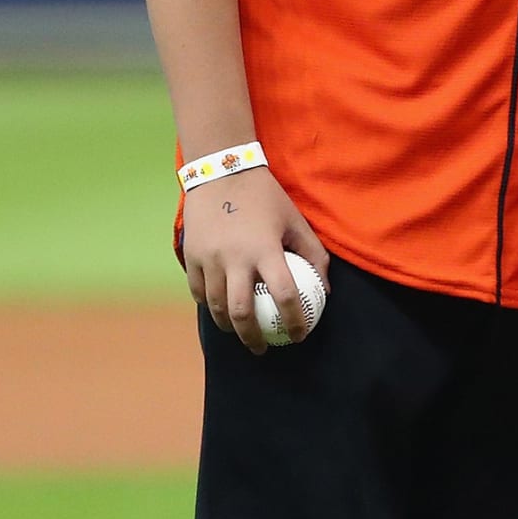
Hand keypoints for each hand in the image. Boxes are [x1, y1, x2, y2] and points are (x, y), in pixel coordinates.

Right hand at [182, 168, 329, 353]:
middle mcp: (235, 258)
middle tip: (263, 347)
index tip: (299, 334)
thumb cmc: (265, 197)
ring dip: (229, 326)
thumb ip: (313, 254)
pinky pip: (198, 291)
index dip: (294, 321)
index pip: (284, 295)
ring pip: (215, 306)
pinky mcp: (191, 255)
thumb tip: (325, 290)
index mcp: (265, 249)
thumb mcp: (295, 220)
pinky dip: (209, 305)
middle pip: (241, 312)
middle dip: (253, 338)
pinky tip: (219, 311)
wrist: (220, 171)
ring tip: (241, 333)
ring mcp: (209, 258)